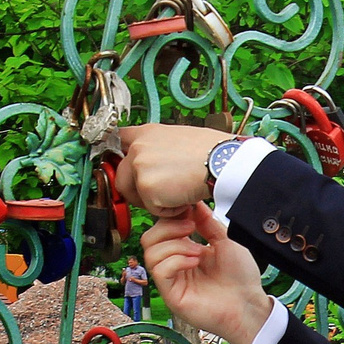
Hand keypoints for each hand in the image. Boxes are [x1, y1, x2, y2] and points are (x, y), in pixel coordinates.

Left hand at [116, 124, 231, 216]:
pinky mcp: (146, 187)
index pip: (120, 141)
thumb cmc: (212, 151)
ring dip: (154, 201)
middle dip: (138, 191)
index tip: (126, 167)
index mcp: (147, 133)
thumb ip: (160, 149)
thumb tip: (157, 165)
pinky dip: (169, 211)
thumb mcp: (180, 139)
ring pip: (134, 196)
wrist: (223, 161)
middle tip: (161, 193)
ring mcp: (140, 167)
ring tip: (177, 194)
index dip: (122, 158)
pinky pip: (152, 209)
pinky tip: (184, 198)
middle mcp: (139, 147)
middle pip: (121, 177)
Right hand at [139, 203, 272, 343]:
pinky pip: (159, 271)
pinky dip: (176, 260)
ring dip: (175, 244)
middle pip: (149, 239)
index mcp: (184, 251)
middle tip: (190, 227)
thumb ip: (208, 223)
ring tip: (198, 251)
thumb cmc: (241, 278)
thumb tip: (193, 204)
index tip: (187, 209)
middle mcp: (174, 265)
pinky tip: (195, 262)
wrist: (249, 305)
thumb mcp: (225, 241)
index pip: (161, 229)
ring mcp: (172, 281)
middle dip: (168, 227)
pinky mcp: (171, 295)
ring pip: (151, 253)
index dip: (170, 216)